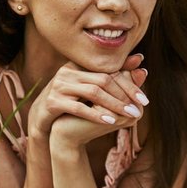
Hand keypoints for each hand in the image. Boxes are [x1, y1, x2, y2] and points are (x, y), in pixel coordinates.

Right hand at [28, 55, 148, 139]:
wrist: (42, 116)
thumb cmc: (71, 100)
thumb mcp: (92, 88)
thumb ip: (115, 77)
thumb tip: (142, 65)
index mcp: (78, 65)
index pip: (109, 71)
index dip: (128, 83)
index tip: (144, 98)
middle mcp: (68, 71)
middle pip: (103, 80)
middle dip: (124, 95)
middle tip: (139, 108)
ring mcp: (59, 86)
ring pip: (93, 93)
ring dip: (114, 105)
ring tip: (129, 115)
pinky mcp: (53, 101)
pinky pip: (78, 107)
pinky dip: (96, 114)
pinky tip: (110, 121)